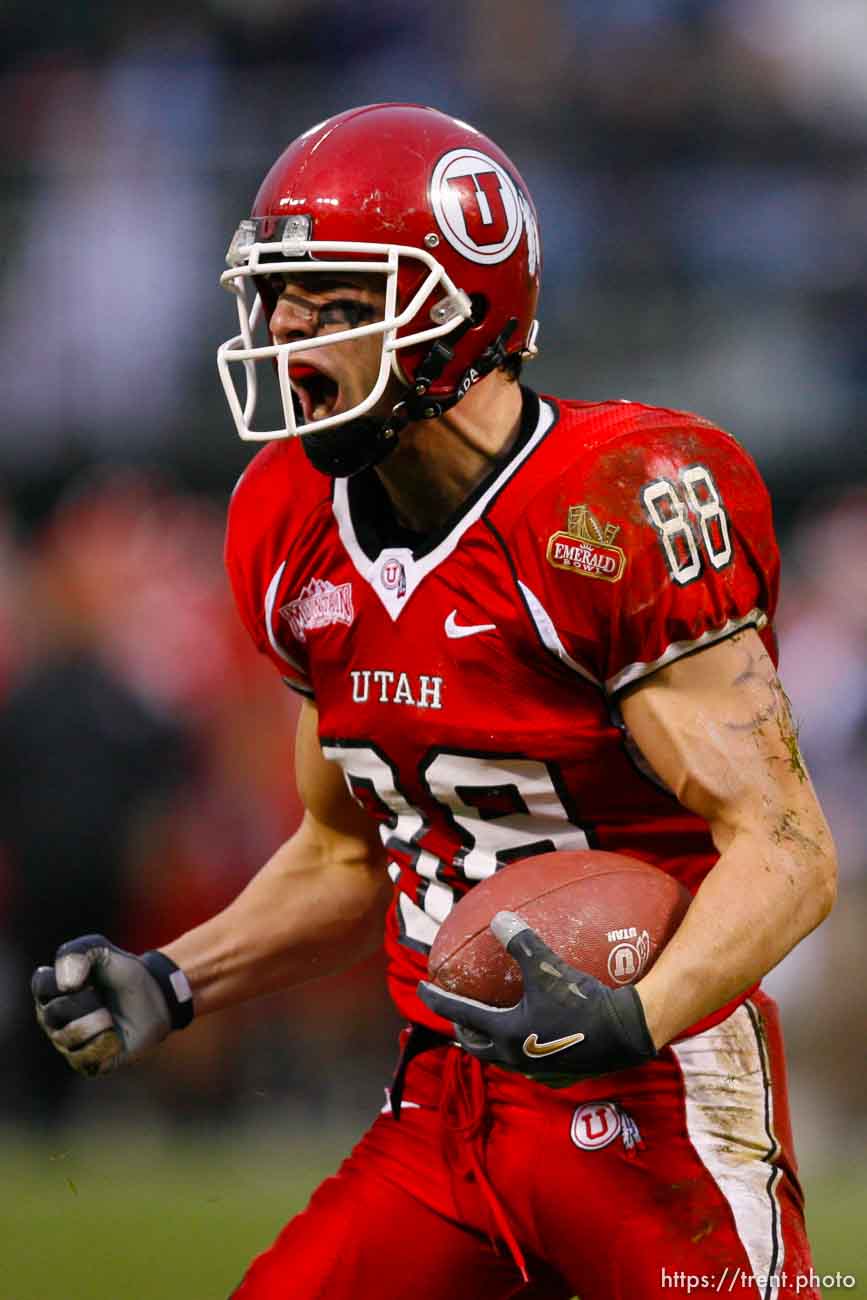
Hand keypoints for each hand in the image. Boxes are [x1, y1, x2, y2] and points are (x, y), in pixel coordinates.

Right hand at [32, 935, 193, 1076]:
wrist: (154, 999)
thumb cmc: (122, 974)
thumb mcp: (103, 951)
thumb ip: (80, 952)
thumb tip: (67, 984)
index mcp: (51, 989)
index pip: (41, 984)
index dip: (65, 979)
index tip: (87, 977)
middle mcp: (52, 1018)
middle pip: (53, 1013)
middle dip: (86, 1001)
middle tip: (102, 997)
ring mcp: (66, 1042)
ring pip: (68, 1038)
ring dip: (98, 1022)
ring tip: (110, 1016)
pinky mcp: (85, 1062)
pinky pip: (86, 1059)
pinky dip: (107, 1043)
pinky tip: (116, 1036)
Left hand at [418, 911, 655, 1080]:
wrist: (626, 1035)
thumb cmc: (585, 1001)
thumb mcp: (550, 968)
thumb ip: (522, 942)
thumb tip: (499, 918)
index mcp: (507, 1033)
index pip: (461, 1014)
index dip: (437, 999)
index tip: (421, 988)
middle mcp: (515, 1058)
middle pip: (476, 1044)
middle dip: (462, 1027)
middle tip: (455, 1010)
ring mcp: (537, 1071)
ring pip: (501, 1056)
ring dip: (489, 1039)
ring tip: (489, 1022)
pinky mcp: (558, 1074)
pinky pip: (527, 1061)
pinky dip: (517, 1046)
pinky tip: (530, 1034)